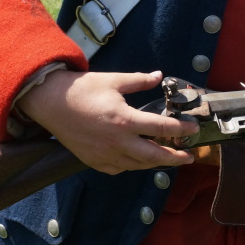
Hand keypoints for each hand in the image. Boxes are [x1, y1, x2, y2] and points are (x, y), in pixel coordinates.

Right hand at [17, 69, 198, 173]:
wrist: (51, 103)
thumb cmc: (82, 89)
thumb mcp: (114, 80)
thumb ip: (139, 81)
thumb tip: (158, 76)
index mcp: (125, 120)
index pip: (161, 128)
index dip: (181, 129)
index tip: (193, 129)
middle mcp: (117, 142)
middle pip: (154, 156)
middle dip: (175, 158)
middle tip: (188, 157)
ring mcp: (105, 155)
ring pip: (138, 165)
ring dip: (155, 163)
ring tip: (168, 158)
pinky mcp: (94, 161)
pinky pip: (120, 168)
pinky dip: (132, 165)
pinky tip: (138, 159)